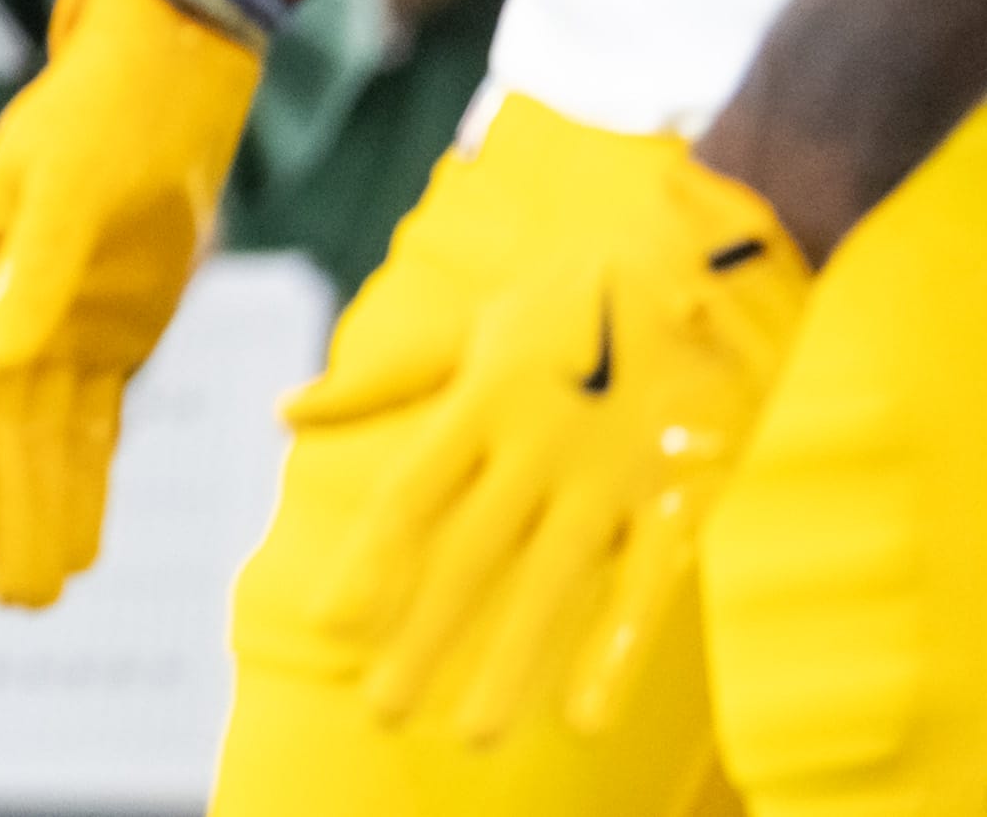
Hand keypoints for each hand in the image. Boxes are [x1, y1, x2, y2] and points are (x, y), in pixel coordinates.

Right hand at [0, 0, 264, 607]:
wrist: (168, 78)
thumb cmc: (102, 112)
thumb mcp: (67, 180)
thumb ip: (36, 270)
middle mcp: (7, 310)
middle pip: (1, 427)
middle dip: (5, 509)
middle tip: (11, 594)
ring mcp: (62, 328)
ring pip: (46, 439)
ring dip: (43, 511)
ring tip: (39, 595)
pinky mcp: (114, 338)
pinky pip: (94, 424)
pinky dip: (87, 482)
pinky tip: (84, 541)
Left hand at [308, 138, 806, 743]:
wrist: (705, 251)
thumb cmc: (574, 294)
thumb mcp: (470, 329)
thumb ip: (381, 382)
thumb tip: (281, 410)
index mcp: (483, 399)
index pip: (413, 494)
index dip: (373, 562)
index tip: (331, 624)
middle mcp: (539, 439)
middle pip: (471, 551)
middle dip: (427, 635)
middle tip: (382, 714)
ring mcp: (612, 469)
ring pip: (552, 578)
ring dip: (510, 660)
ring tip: (470, 736)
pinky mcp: (683, 489)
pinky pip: (649, 581)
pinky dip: (618, 647)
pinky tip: (586, 714)